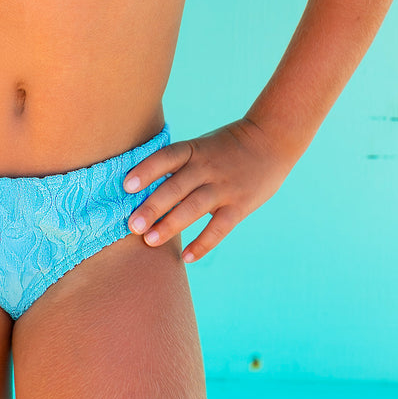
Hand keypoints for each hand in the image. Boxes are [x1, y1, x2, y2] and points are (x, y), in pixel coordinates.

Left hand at [123, 117, 293, 262]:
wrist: (271, 141)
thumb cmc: (226, 146)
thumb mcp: (201, 146)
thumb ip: (178, 165)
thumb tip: (143, 190)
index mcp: (194, 150)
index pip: (166, 158)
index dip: (146, 170)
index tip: (126, 186)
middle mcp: (207, 168)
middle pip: (176, 188)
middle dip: (152, 207)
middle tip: (132, 225)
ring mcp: (224, 187)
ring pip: (194, 208)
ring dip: (171, 225)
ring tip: (150, 241)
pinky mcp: (240, 205)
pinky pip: (219, 228)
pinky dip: (202, 243)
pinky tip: (186, 257)